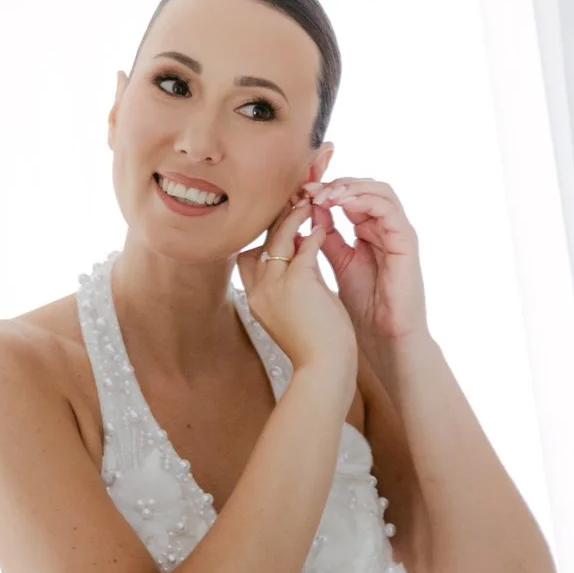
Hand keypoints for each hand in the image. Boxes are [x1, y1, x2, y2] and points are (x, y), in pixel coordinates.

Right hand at [237, 198, 356, 380]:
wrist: (324, 369)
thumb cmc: (317, 347)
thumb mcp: (299, 309)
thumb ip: (297, 279)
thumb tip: (304, 248)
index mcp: (255, 300)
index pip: (250, 258)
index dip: (266, 238)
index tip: (283, 223)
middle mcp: (258, 291)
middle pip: (262, 242)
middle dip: (278, 221)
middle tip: (295, 203)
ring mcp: (274, 286)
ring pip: (278, 238)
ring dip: (295, 218)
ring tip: (309, 206)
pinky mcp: (296, 283)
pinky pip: (303, 246)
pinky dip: (314, 234)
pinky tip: (323, 227)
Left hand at [300, 178, 427, 348]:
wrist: (386, 335)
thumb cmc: (365, 307)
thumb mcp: (339, 264)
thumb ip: (327, 238)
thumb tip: (309, 210)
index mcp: (369, 231)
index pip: (349, 196)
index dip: (324, 190)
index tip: (298, 193)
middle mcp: (386, 227)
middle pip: (364, 187)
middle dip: (334, 184)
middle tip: (308, 189)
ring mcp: (398, 231)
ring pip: (378, 189)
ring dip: (348, 187)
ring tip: (323, 195)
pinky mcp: (406, 239)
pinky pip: (387, 207)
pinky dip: (362, 199)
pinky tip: (339, 203)